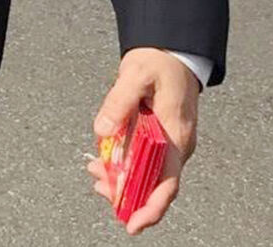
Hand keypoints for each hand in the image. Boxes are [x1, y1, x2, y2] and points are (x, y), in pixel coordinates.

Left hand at [88, 48, 199, 234]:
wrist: (173, 49)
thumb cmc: (159, 60)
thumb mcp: (136, 74)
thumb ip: (119, 102)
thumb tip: (102, 132)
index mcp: (176, 136)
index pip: (168, 184)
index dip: (151, 208)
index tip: (133, 224)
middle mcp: (177, 146)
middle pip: (153, 184)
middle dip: (126, 193)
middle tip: (98, 184)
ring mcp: (170, 143)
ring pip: (147, 173)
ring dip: (122, 178)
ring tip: (96, 172)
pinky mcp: (160, 137)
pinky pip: (144, 160)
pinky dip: (124, 164)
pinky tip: (105, 160)